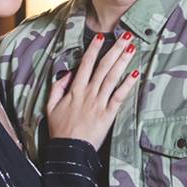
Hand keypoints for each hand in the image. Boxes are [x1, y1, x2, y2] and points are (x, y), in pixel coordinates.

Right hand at [47, 32, 138, 148]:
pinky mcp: (108, 114)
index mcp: (75, 90)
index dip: (94, 48)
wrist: (69, 150)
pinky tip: (135, 74)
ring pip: (112, 77)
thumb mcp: (51, 106)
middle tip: (126, 35)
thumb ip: (58, 87)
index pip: (86, 64)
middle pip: (103, 66)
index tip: (100, 36)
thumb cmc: (60, 130)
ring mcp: (99, 103)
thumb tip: (67, 73)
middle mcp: (88, 93)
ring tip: (132, 48)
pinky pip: (119, 97)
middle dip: (114, 49)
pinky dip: (127, 85)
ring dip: (123, 61)